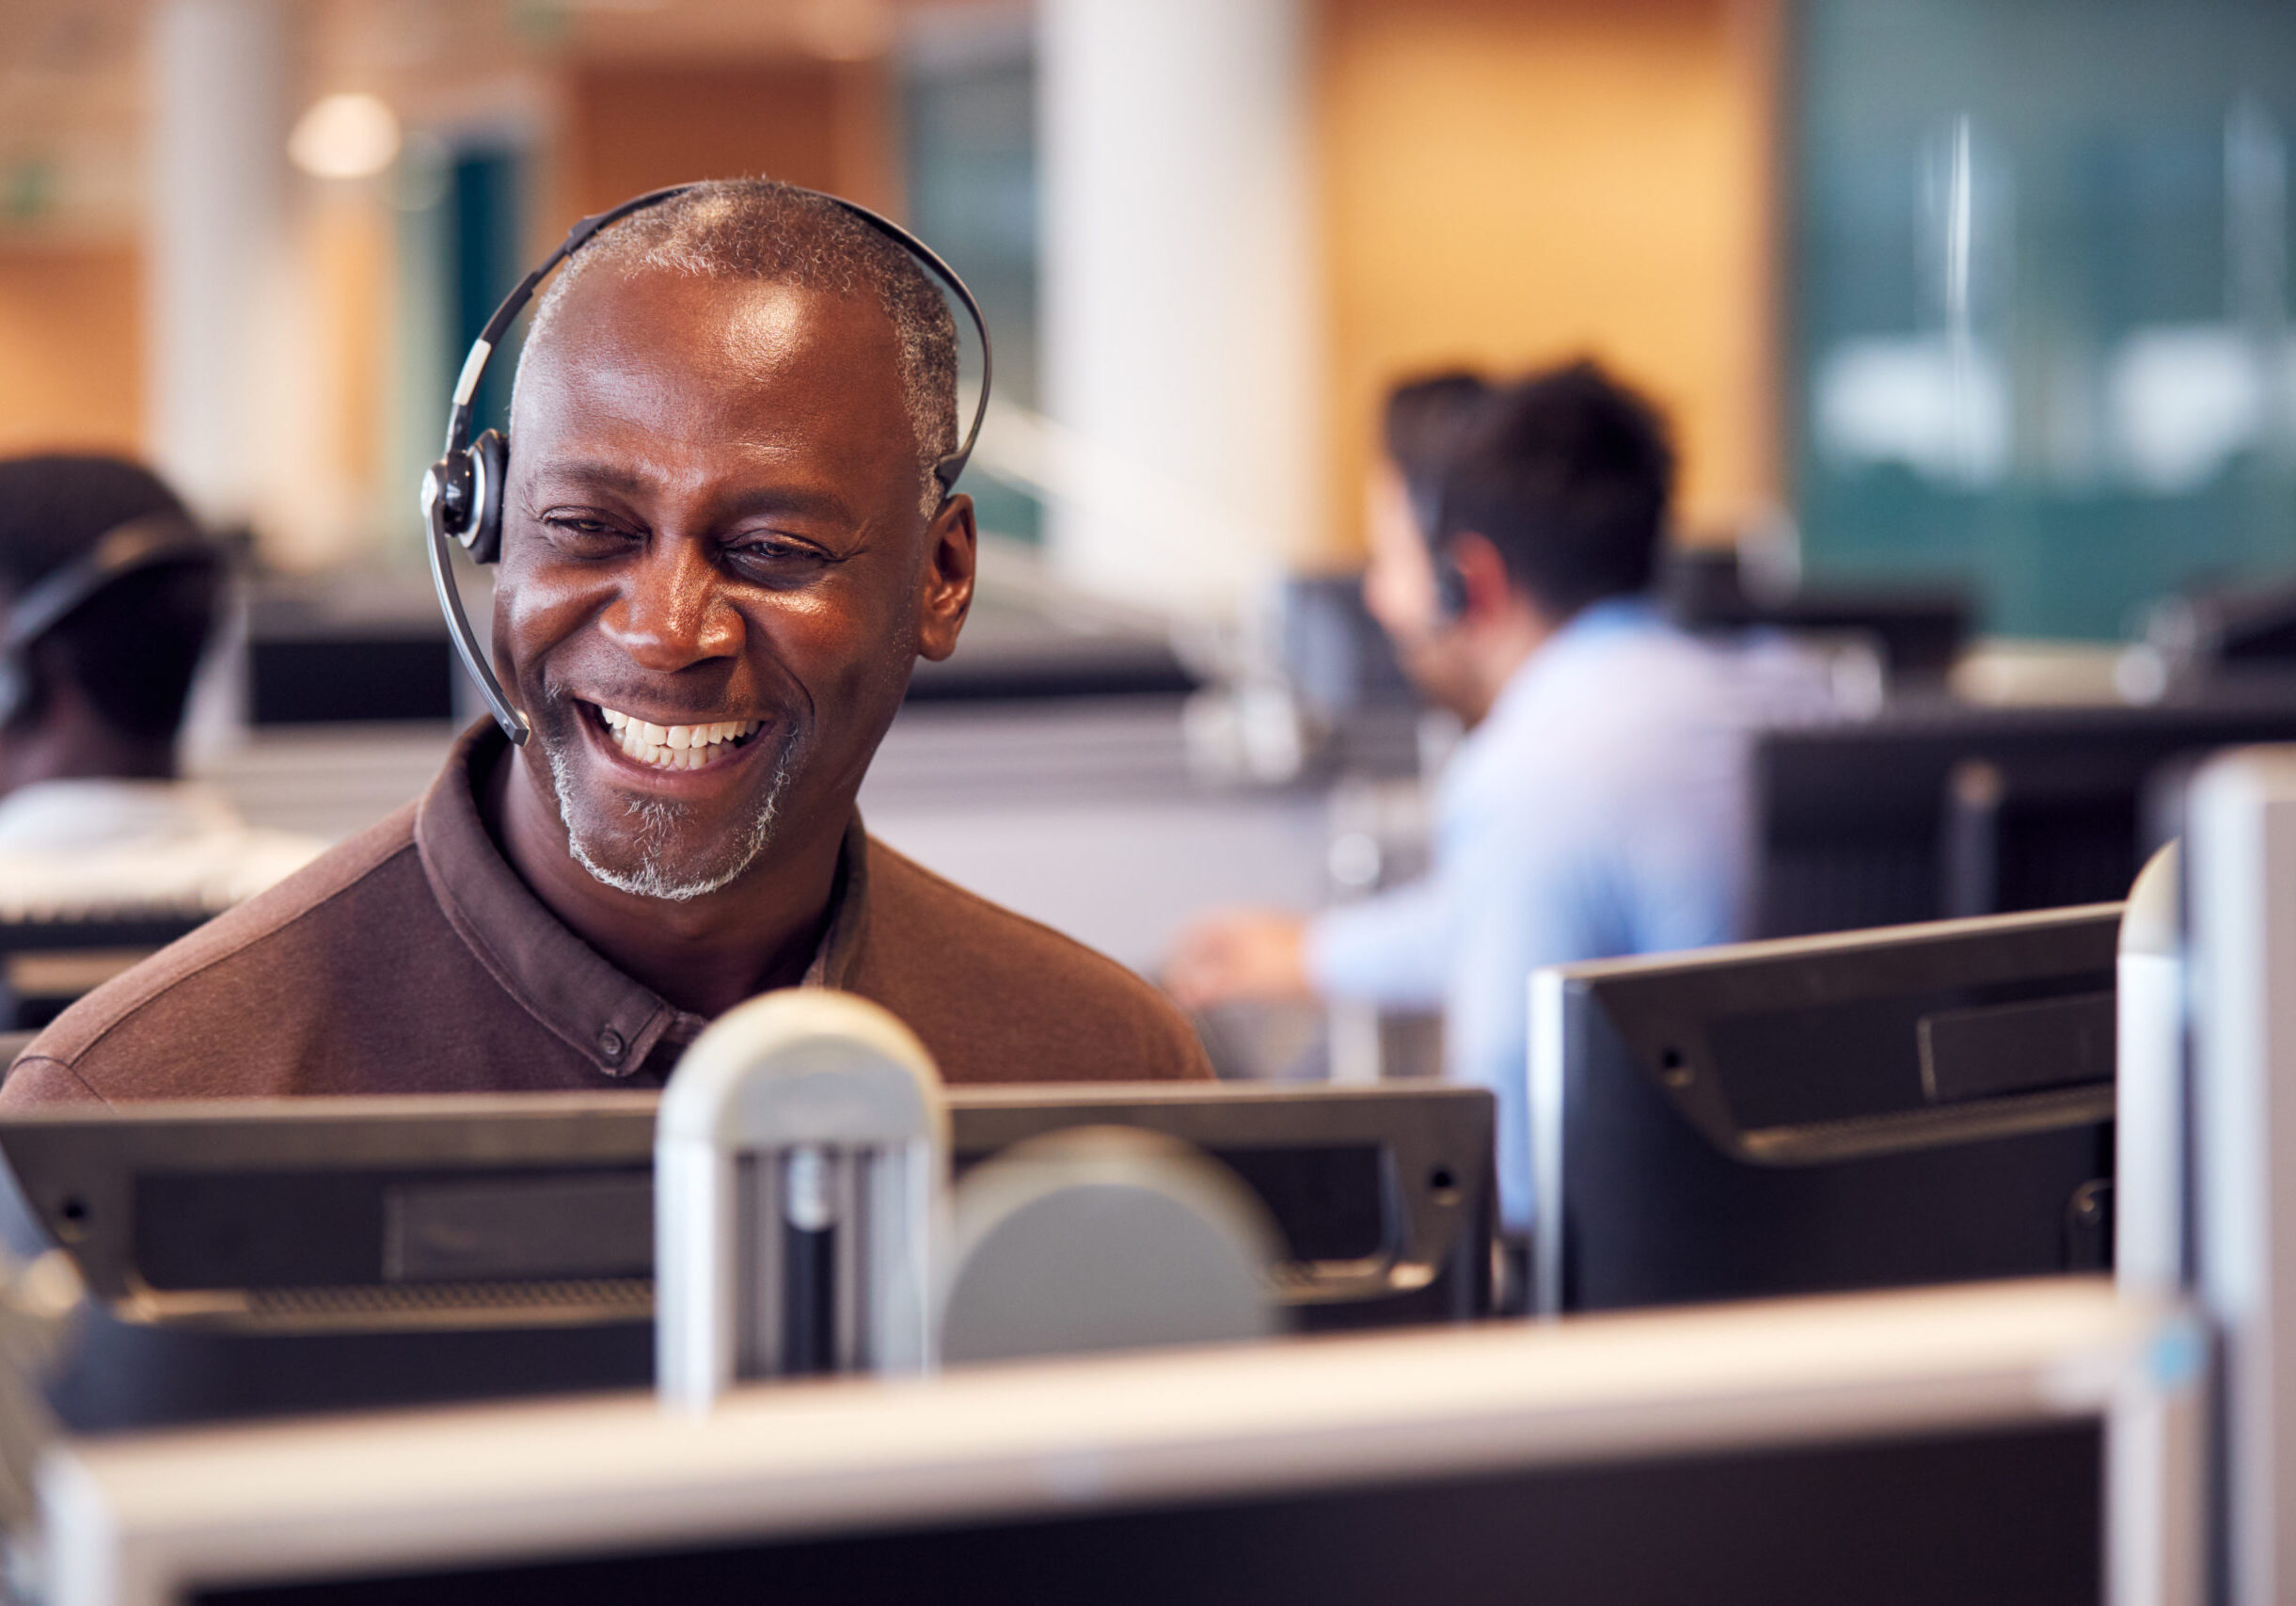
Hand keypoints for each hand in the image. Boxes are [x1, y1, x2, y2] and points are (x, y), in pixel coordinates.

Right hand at [1163, 909, 1312, 1009]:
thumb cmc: (1289, 966)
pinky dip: (1237, 975)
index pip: (1196, 929)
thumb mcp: (1243, 980)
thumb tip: (1188, 993)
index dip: (1179, 949)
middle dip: (1197, 966)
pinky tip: (1238, 991)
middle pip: (1214, 943)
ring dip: (1217, 973)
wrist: (1337, 962)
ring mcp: (1269, 937)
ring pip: (1234, 953)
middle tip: (1187, 989)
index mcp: (1236, 922)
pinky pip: (1251, 960)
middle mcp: (1251, 925)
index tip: (1170, 968)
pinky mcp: (1285, 952)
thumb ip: (1212, 987)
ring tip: (1208, 994)